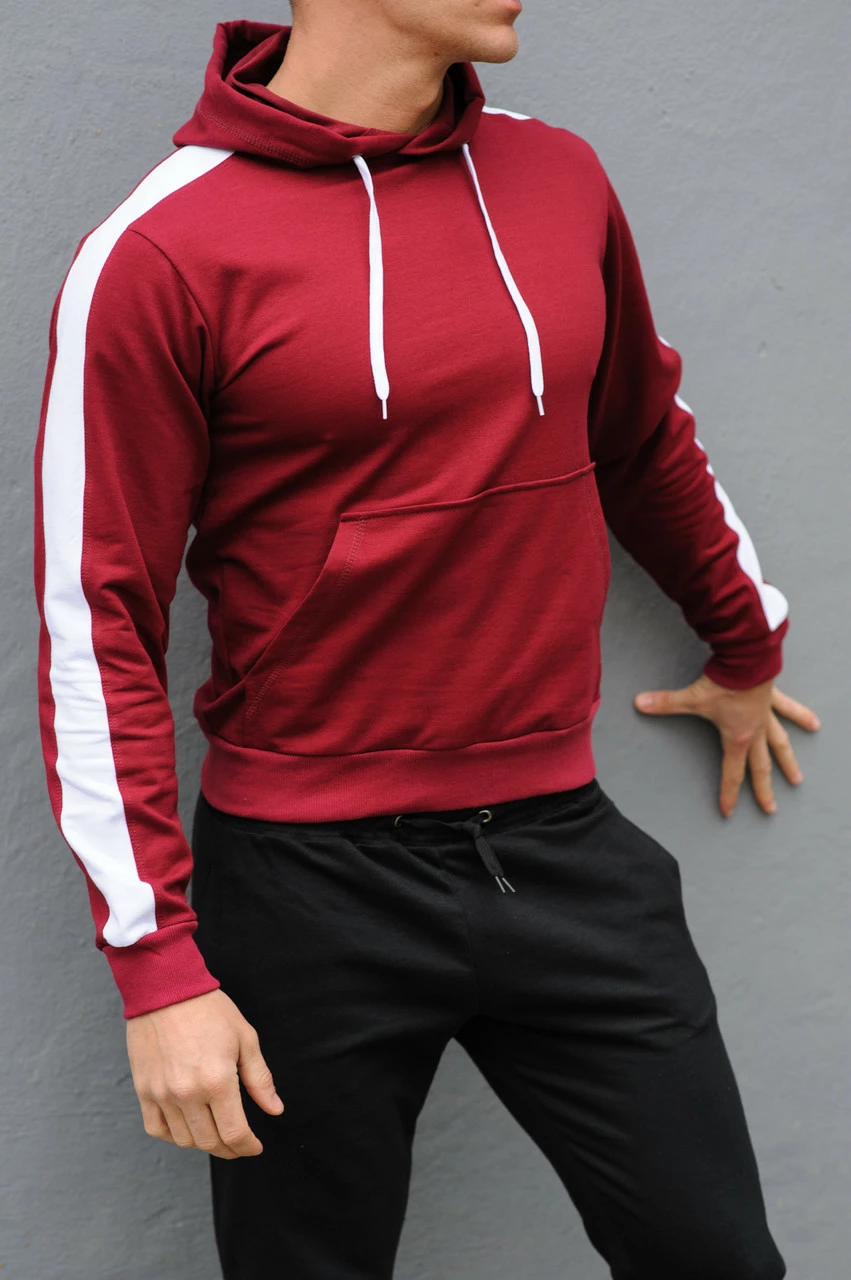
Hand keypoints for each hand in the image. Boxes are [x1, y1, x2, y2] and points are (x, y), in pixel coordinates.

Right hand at [126, 987, 283, 1159]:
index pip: (235, 1133)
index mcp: (217, 1081)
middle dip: (230, 1149)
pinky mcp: (143, 1090)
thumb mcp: (245, 1038)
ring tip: (216, 1132)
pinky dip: (173, 1135)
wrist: (165, 988)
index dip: (248, 1146)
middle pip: (210, 1142)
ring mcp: (162, 1094)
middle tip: (240, 1143)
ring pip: (184, 1140)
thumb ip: (260, 1078)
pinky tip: (187, 1126)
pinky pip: (157, 1129)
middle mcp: (187, 1093)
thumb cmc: (209, 1009)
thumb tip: (274, 1110)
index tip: (255, 1146)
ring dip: (203, 1143)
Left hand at [633, 673, 820, 817]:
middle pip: (760, 767)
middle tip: (769, 809)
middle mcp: (755, 732)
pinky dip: (802, 717)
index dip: (728, 793)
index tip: (728, 811)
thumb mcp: (691, 697)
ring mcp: (766, 716)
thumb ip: (665, 703)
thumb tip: (639, 703)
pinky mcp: (773, 698)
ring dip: (788, 763)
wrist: (746, 658)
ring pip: (780, 745)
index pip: (732, 773)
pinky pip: (789, 710)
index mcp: (737, 738)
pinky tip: (815, 723)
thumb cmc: (722, 681)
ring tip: (797, 779)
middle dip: (763, 790)